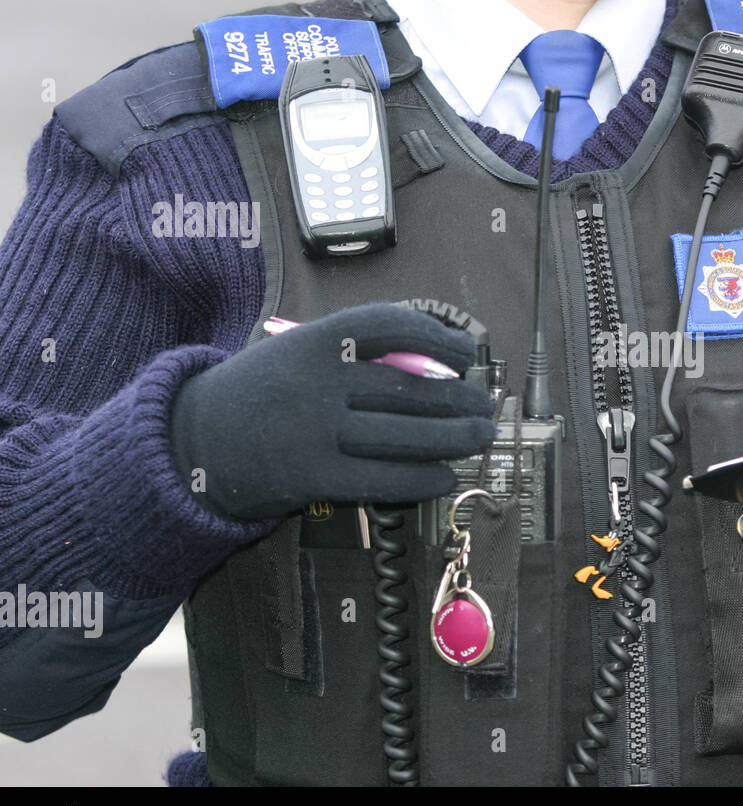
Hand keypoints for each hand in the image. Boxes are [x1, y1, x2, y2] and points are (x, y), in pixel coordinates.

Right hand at [169, 303, 495, 520]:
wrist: (194, 439)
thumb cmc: (265, 390)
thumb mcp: (300, 351)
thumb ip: (359, 354)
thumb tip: (439, 366)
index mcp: (315, 339)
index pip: (393, 326)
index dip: (439, 336)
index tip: (466, 353)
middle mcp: (317, 381)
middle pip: (409, 388)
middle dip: (459, 399)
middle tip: (484, 407)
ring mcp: (314, 430)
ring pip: (403, 435)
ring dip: (453, 439)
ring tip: (478, 437)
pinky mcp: (312, 477)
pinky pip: (382, 479)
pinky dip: (421, 479)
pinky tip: (444, 476)